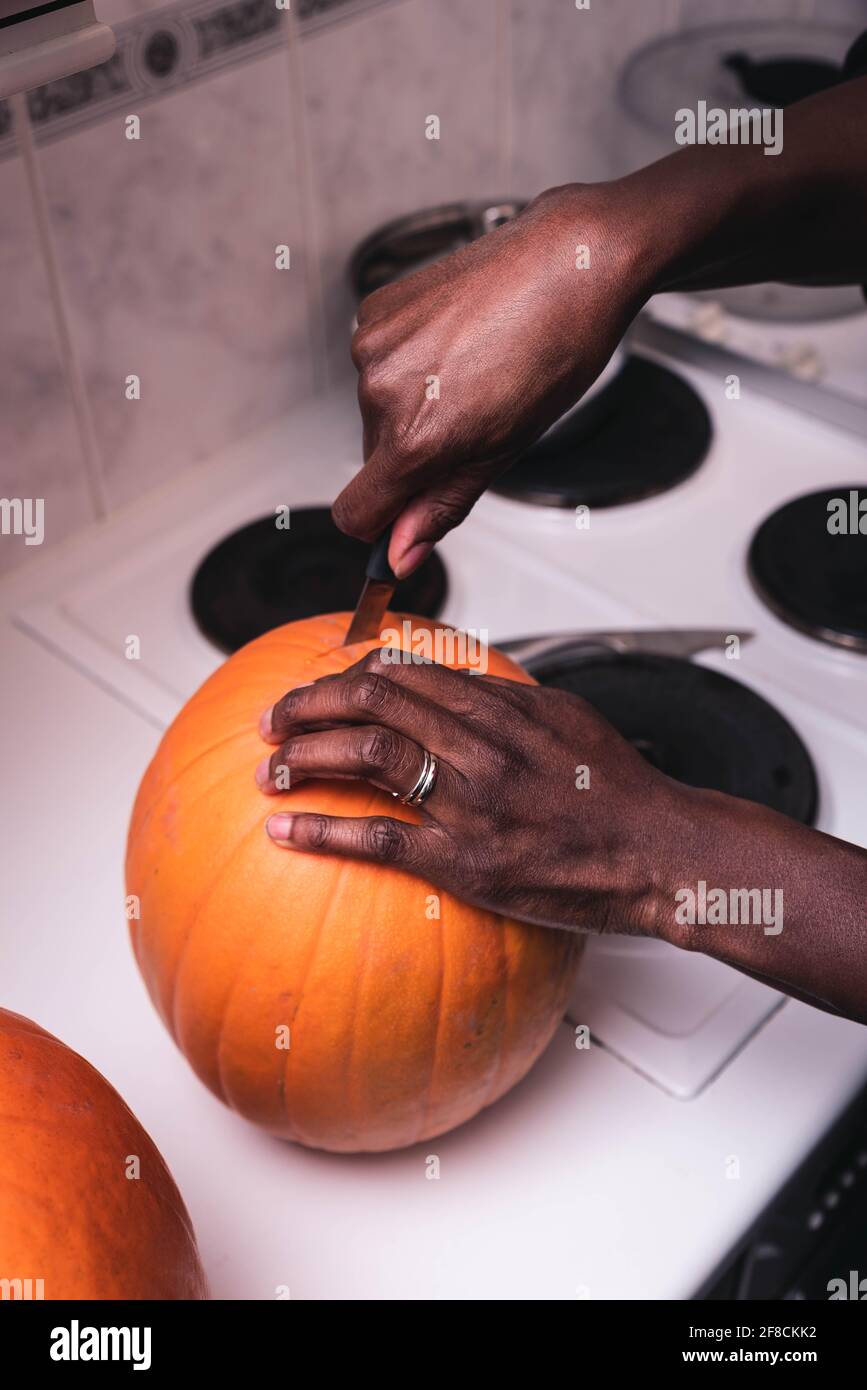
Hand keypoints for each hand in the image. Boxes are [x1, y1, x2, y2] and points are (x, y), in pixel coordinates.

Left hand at [255, 648, 678, 935]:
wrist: (661, 852)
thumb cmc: (620, 790)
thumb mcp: (567, 719)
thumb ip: (504, 701)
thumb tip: (450, 685)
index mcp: (503, 707)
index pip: (407, 672)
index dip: (350, 675)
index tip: (322, 687)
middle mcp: (483, 744)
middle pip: (374, 702)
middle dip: (309, 704)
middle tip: (272, 719)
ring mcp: (473, 801)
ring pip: (370, 755)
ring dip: (307, 754)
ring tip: (270, 767)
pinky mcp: (468, 860)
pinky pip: (381, 837)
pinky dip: (324, 828)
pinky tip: (285, 829)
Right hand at [333, 184, 649, 575]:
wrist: (571, 262)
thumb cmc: (556, 349)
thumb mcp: (505, 450)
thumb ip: (442, 506)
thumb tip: (401, 553)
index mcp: (415, 437)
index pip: (355, 514)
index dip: (385, 523)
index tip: (412, 511)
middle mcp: (381, 390)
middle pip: (374, 462)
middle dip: (414, 455)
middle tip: (474, 419)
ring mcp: (373, 345)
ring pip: (375, 412)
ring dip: (413, 405)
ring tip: (471, 371)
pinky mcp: (375, 309)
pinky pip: (378, 363)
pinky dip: (410, 363)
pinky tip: (454, 341)